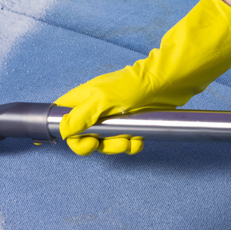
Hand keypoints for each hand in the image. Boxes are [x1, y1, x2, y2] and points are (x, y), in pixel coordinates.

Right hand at [55, 0, 230, 155]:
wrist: (167, 83)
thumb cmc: (133, 85)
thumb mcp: (102, 100)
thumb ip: (79, 117)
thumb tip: (63, 131)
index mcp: (82, 100)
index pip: (62, 118)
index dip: (67, 133)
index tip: (80, 141)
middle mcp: (94, 109)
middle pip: (84, 136)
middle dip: (96, 144)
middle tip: (106, 143)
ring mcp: (112, 117)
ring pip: (105, 142)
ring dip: (116, 146)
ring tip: (129, 141)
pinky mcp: (130, 123)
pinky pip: (124, 142)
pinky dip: (131, 145)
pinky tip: (139, 140)